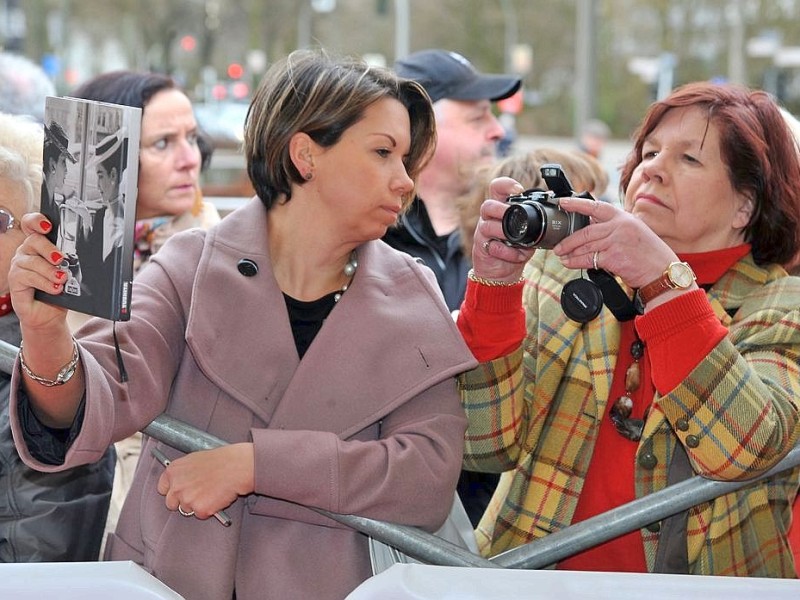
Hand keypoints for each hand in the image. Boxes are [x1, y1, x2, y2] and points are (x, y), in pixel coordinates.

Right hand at [9, 213, 69, 330]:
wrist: (50, 314)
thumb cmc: (60, 290)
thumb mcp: (70, 273)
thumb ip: (73, 262)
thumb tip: (89, 257)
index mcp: (40, 245)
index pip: (32, 224)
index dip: (37, 221)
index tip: (48, 226)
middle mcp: (27, 252)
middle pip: (33, 240)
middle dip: (49, 248)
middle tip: (61, 259)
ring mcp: (19, 265)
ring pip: (31, 260)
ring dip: (49, 270)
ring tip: (62, 279)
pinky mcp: (15, 280)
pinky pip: (26, 276)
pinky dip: (43, 282)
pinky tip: (55, 288)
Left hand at [156, 443, 254, 519]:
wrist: (236, 467)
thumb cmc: (221, 460)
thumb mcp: (195, 459)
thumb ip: (183, 472)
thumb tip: (181, 480)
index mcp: (173, 471)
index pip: (162, 488)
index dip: (172, 490)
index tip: (179, 491)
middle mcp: (176, 487)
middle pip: (171, 503)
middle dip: (182, 501)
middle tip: (197, 494)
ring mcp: (187, 500)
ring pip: (187, 510)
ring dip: (197, 505)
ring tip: (211, 492)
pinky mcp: (199, 510)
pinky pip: (201, 514)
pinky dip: (209, 509)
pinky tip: (217, 497)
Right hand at [471, 177, 537, 282]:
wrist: (500, 271)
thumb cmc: (513, 248)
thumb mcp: (526, 232)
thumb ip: (534, 221)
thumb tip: (552, 211)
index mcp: (500, 209)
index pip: (496, 188)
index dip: (505, 185)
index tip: (519, 190)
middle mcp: (489, 218)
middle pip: (487, 205)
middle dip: (501, 210)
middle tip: (512, 216)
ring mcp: (483, 233)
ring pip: (487, 226)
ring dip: (504, 233)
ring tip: (517, 242)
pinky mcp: (482, 248)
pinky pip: (493, 247)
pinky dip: (508, 252)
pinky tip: (517, 255)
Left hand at [551, 197, 679, 289]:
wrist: (663, 272)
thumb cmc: (649, 255)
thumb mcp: (634, 233)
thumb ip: (614, 229)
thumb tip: (590, 230)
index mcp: (624, 218)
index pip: (596, 206)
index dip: (577, 204)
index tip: (563, 203)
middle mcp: (620, 226)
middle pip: (585, 230)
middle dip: (568, 239)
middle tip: (558, 245)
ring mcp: (616, 240)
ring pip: (585, 245)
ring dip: (570, 252)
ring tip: (561, 256)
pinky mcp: (613, 256)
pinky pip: (588, 259)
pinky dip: (575, 262)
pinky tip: (569, 263)